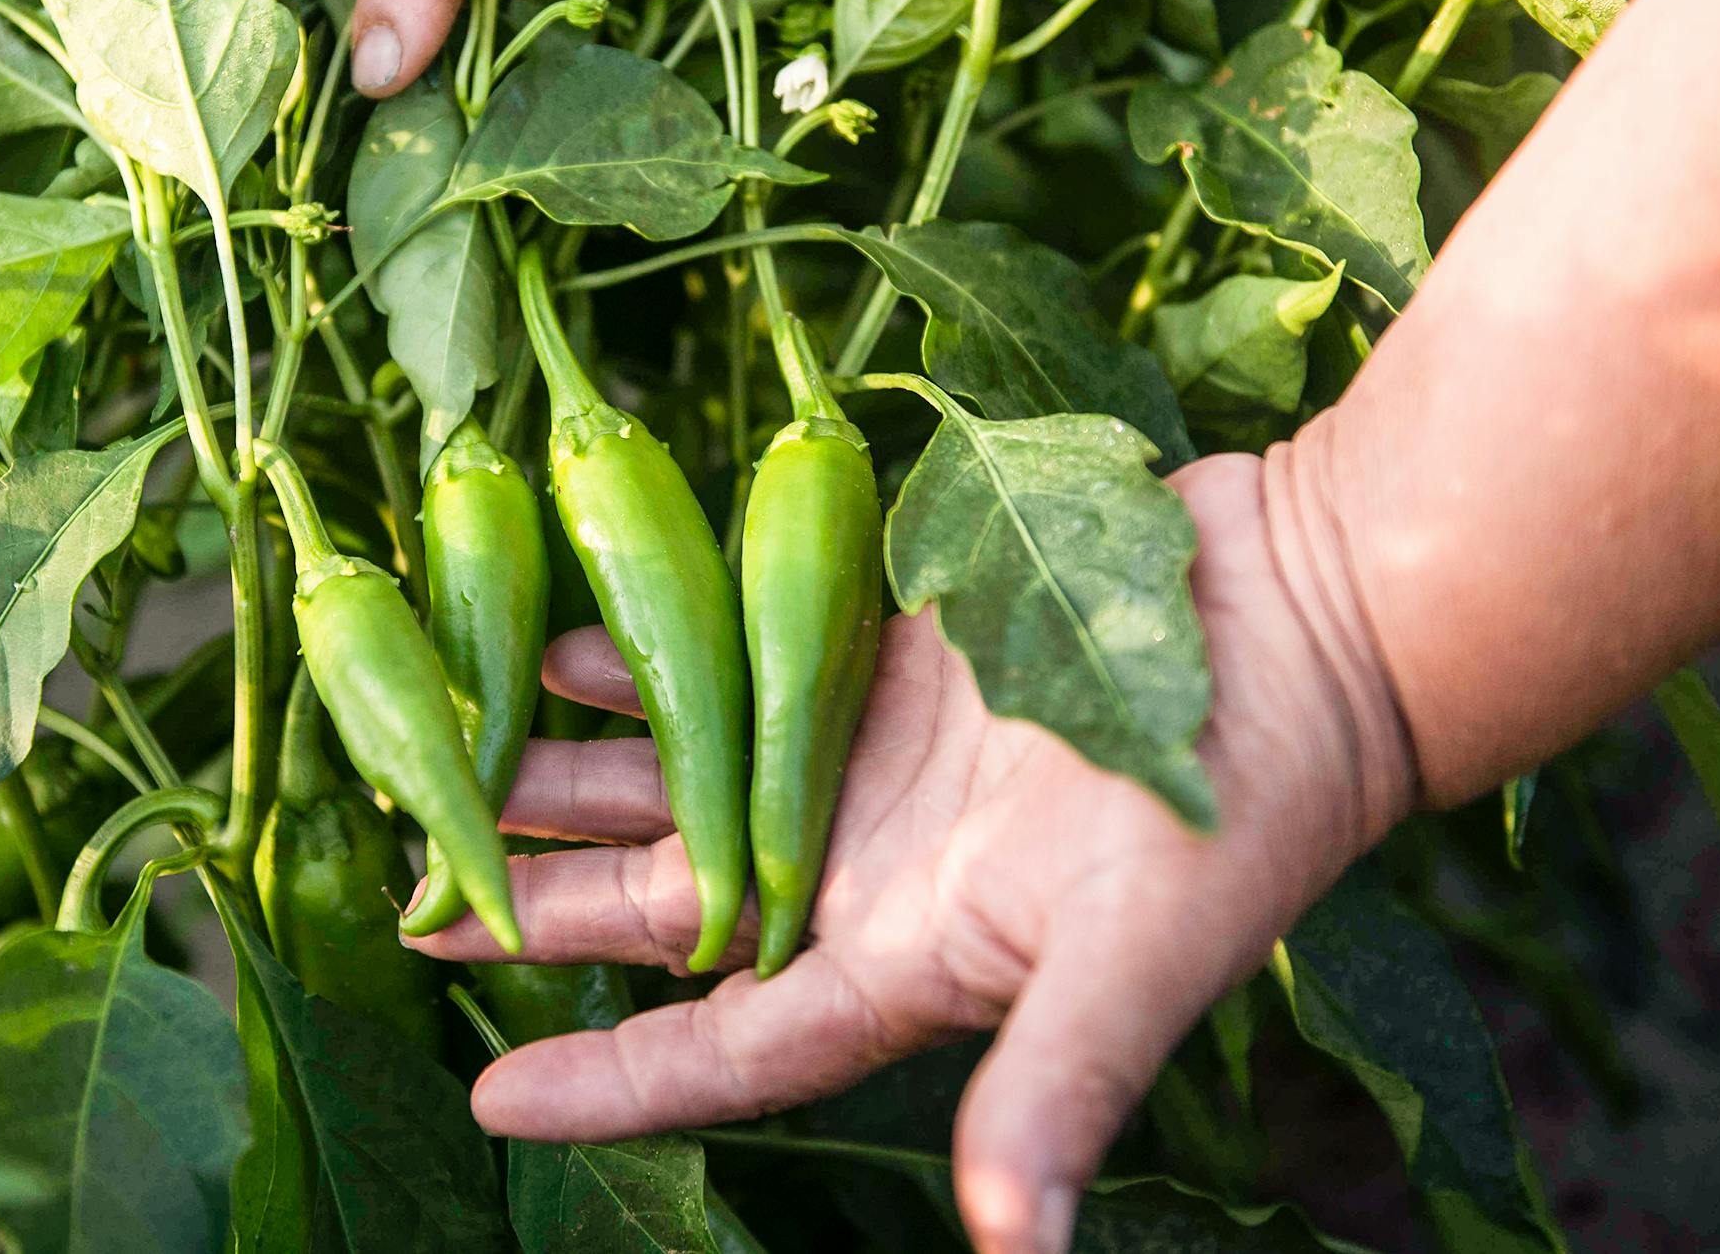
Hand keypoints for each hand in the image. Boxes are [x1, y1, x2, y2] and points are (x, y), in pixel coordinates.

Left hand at [403, 451, 1418, 1253]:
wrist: (1312, 623)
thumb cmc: (1234, 805)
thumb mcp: (1136, 962)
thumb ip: (1060, 1096)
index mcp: (904, 959)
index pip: (723, 1043)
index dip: (611, 1077)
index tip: (489, 1094)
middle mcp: (867, 867)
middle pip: (670, 906)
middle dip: (541, 904)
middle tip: (407, 900)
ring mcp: (871, 759)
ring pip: (682, 773)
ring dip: (571, 772)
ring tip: (446, 754)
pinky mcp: (891, 656)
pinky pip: (735, 657)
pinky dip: (651, 651)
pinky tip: (558, 641)